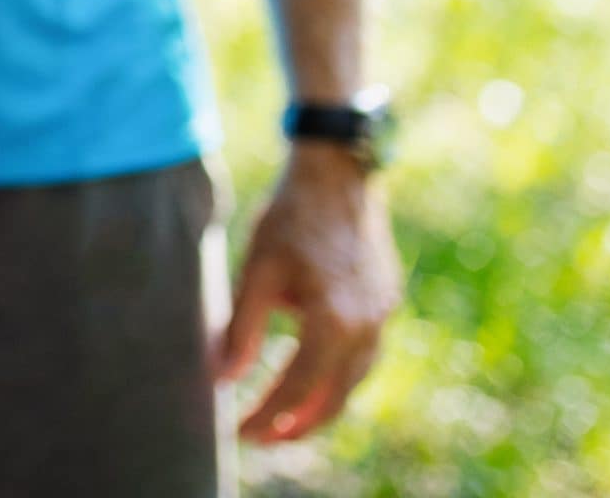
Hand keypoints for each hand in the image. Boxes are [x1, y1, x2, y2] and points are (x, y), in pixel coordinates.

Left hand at [212, 143, 400, 442]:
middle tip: (264, 438)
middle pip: (336, 397)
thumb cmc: (290, 217)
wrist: (338, 172)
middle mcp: (368, 325)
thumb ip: (241, 329)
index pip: (297, 389)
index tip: (240, 431)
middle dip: (299, 424)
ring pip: (356, 379)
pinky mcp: (387, 300)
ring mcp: (384, 313)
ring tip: (287, 417)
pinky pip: (366, 353)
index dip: (266, 415)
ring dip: (322, 402)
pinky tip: (314, 372)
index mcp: (335, 321)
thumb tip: (222, 379)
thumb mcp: (256, 271)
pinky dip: (339, 373)